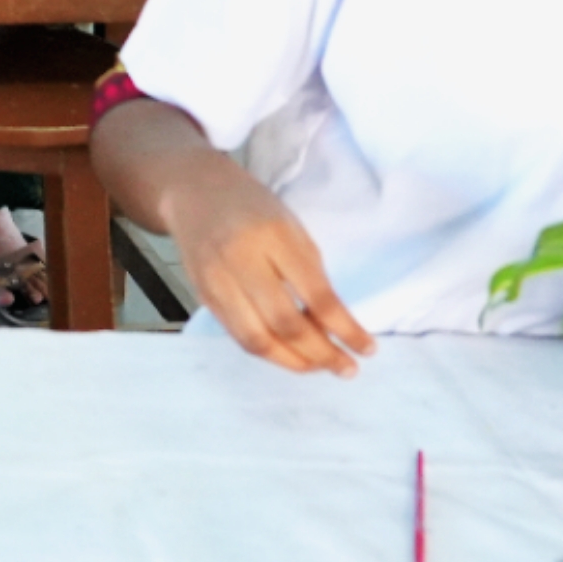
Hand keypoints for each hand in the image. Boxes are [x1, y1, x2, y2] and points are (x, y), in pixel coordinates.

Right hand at [163, 155, 374, 375]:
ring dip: (293, 362)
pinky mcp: (203, 297)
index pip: (316, 295)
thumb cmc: (253, 208)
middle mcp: (241, 260)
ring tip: (319, 367)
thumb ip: (311, 275)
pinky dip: (268, 351)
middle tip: (347, 369)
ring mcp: (217, 281)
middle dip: (321, 354)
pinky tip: (289, 354)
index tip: (367, 349)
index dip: (345, 329)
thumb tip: (333, 327)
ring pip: (257, 339)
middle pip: (284, 324)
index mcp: (274, 236)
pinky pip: (238, 336)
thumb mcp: (293, 229)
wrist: (194, 192)